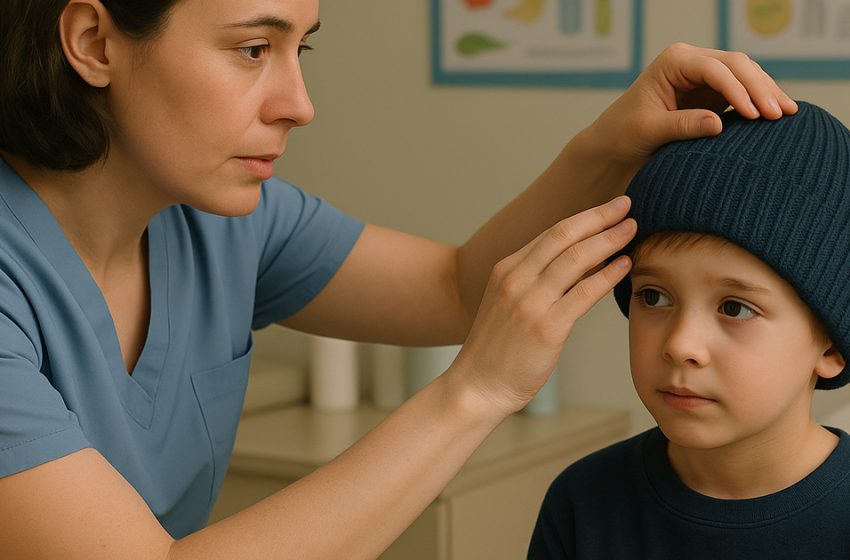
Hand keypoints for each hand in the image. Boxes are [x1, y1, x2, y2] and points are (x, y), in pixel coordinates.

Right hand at [448, 196, 634, 415]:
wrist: (477, 386)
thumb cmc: (497, 350)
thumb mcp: (508, 304)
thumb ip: (534, 282)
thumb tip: (576, 266)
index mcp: (506, 270)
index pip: (551, 234)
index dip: (584, 218)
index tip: (608, 209)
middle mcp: (515, 279)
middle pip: (563, 236)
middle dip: (599, 217)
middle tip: (626, 204)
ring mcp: (529, 302)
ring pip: (576, 259)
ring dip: (608, 240)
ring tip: (632, 229)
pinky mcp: (546, 328)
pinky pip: (583, 293)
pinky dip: (607, 276)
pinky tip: (624, 265)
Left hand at [587, 43, 797, 169]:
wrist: (614, 142)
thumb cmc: (624, 133)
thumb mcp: (650, 130)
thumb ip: (683, 125)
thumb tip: (719, 123)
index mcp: (673, 61)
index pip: (714, 68)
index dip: (738, 89)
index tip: (755, 114)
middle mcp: (690, 60)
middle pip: (736, 65)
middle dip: (760, 88)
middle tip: (780, 114)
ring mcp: (703, 74)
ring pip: (745, 74)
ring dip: (766, 92)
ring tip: (788, 113)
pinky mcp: (711, 91)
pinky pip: (743, 90)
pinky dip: (760, 100)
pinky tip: (779, 112)